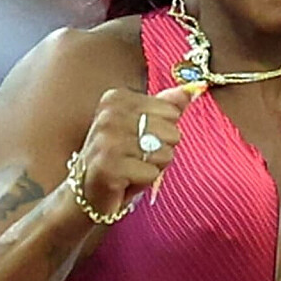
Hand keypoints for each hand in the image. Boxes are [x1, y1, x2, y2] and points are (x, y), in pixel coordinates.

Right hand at [76, 86, 193, 216]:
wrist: (86, 192)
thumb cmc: (119, 158)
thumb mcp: (143, 126)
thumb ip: (167, 105)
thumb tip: (193, 89)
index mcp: (117, 98)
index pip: (171, 112)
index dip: (162, 132)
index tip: (138, 140)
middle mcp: (109, 115)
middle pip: (171, 132)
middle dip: (160, 151)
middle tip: (135, 158)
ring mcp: (107, 140)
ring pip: (163, 154)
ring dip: (153, 167)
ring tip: (132, 169)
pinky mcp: (108, 166)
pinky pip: (151, 173)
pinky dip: (144, 182)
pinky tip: (125, 182)